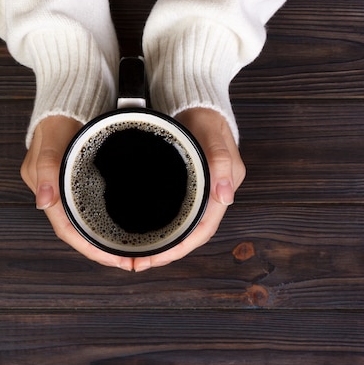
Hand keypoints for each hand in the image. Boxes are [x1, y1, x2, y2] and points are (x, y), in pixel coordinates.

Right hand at [20, 116, 134, 270]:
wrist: (68, 101)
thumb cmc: (58, 118)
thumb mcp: (51, 141)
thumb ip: (47, 169)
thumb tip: (43, 203)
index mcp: (47, 191)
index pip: (68, 230)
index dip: (90, 249)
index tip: (114, 260)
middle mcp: (57, 195)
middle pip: (80, 232)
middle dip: (102, 251)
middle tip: (130, 262)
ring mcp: (69, 189)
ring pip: (87, 223)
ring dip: (105, 239)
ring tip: (129, 252)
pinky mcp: (82, 182)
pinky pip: (93, 209)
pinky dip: (107, 222)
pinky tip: (122, 228)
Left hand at [133, 108, 245, 271]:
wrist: (197, 101)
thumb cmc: (205, 116)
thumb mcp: (212, 134)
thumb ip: (220, 161)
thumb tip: (225, 196)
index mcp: (221, 188)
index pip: (203, 229)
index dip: (180, 248)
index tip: (157, 258)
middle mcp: (211, 194)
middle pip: (191, 234)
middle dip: (167, 252)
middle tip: (139, 263)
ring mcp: (199, 191)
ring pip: (183, 226)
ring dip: (163, 243)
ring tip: (139, 255)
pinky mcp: (186, 185)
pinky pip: (176, 213)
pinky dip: (161, 227)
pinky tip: (145, 232)